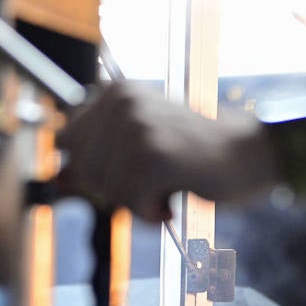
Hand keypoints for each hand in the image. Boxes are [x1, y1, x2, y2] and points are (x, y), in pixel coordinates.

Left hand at [58, 82, 277, 220]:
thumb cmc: (197, 156)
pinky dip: (152, 212)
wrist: (248, 155)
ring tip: (168, 187)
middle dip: (115, 189)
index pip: (68, 142)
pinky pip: (132, 202)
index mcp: (116, 93)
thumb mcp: (140, 149)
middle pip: (84, 170)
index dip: (91, 168)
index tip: (125, 173)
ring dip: (139, 202)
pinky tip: (174, 198)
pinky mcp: (155, 156)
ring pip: (108, 189)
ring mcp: (138, 129)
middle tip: (153, 183)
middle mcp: (122, 104)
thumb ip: (98, 159)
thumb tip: (57, 179)